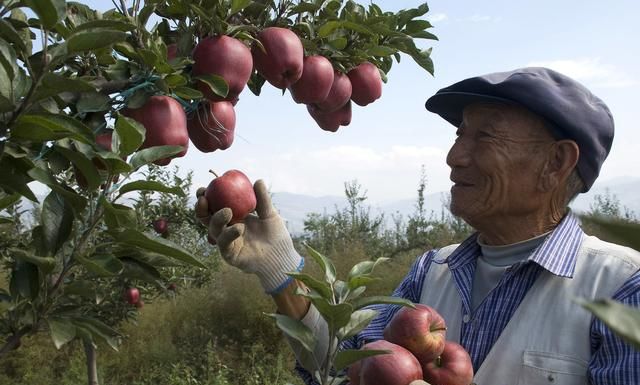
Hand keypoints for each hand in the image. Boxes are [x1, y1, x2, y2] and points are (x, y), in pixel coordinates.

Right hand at [195, 179, 302, 293]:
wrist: (281, 256)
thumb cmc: (275, 235)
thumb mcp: (269, 214)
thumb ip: (263, 199)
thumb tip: (258, 181)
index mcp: (232, 217)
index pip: (214, 205)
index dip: (206, 197)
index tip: (205, 188)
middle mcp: (225, 229)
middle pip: (206, 218)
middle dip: (201, 208)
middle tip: (204, 198)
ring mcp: (226, 242)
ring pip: (213, 230)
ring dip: (217, 219)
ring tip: (228, 211)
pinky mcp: (230, 255)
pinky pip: (224, 243)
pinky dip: (229, 234)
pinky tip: (239, 228)